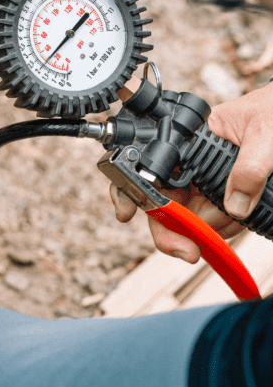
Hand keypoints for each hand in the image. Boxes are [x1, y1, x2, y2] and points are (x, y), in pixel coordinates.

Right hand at [110, 82, 272, 261]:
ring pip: (187, 221)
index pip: (148, 169)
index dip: (131, 192)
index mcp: (187, 143)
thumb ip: (249, 169)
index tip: (127, 213)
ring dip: (210, 230)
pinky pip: (212, 224)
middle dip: (172, 231)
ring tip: (238, 217)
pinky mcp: (219, 199)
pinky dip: (225, 230)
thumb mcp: (264, 135)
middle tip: (189, 251)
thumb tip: (234, 206)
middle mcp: (188, 167)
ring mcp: (202, 185)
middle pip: (160, 205)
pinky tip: (242, 219)